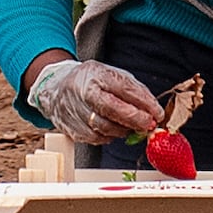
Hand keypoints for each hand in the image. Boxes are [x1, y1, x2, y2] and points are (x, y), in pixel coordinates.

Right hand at [25, 55, 161, 149]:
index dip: (144, 103)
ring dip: (124, 130)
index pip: (124, 88)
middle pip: (113, 109)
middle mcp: (82, 91)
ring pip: (105, 127)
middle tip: (148, 124)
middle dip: (135, 119)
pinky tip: (114, 130)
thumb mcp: (111, 74)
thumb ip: (133, 90)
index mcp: (96, 74)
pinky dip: (109, 137)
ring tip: (131, 126)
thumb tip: (153, 110)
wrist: (55, 86)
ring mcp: (73, 110)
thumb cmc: (90, 81)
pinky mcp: (69, 127)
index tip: (157, 113)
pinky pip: (95, 138)